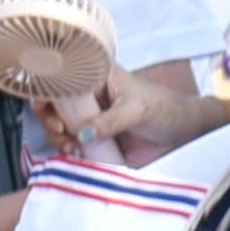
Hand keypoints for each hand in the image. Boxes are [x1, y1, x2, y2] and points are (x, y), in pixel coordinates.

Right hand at [50, 59, 229, 165]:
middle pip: (52, 103)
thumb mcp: (138, 110)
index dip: (47, 93)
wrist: (182, 134)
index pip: (59, 77)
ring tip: (72, 149)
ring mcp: (89, 117)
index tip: (52, 112)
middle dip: (49, 120)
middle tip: (61, 133)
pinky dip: (68, 150)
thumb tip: (82, 133)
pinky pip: (71, 143)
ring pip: (59, 125)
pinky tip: (77, 155)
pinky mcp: (93, 138)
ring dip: (58, 138)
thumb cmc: (164, 109)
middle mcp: (88, 94)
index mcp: (96, 76)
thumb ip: (111, 120)